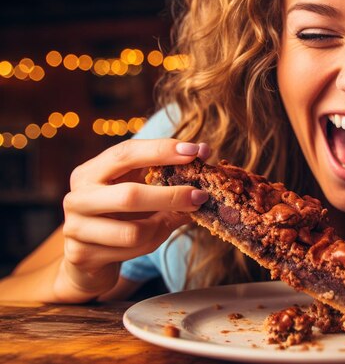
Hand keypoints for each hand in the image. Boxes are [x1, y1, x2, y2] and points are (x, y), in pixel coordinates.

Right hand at [57, 138, 209, 301]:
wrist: (88, 259)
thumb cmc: (121, 216)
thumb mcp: (140, 190)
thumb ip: (166, 175)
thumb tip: (203, 153)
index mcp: (90, 172)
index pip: (126, 153)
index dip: (161, 150)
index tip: (195, 151)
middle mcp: (78, 197)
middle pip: (130, 195)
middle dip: (171, 196)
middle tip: (201, 195)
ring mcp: (76, 228)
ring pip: (134, 232)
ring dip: (163, 227)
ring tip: (174, 220)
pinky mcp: (82, 256)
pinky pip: (132, 252)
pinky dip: (153, 244)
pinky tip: (155, 237)